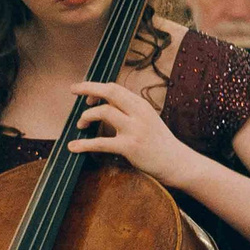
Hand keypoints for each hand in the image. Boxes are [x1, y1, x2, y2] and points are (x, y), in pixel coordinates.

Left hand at [68, 81, 198, 185]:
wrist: (176, 162)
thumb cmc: (158, 142)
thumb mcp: (147, 119)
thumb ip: (129, 110)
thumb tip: (104, 103)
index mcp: (141, 105)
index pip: (115, 88)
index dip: (97, 89)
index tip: (87, 96)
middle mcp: (139, 113)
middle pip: (109, 91)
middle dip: (87, 88)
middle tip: (73, 90)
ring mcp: (134, 129)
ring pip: (103, 112)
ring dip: (86, 116)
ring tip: (80, 125)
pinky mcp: (129, 147)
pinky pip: (101, 143)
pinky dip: (84, 144)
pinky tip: (73, 147)